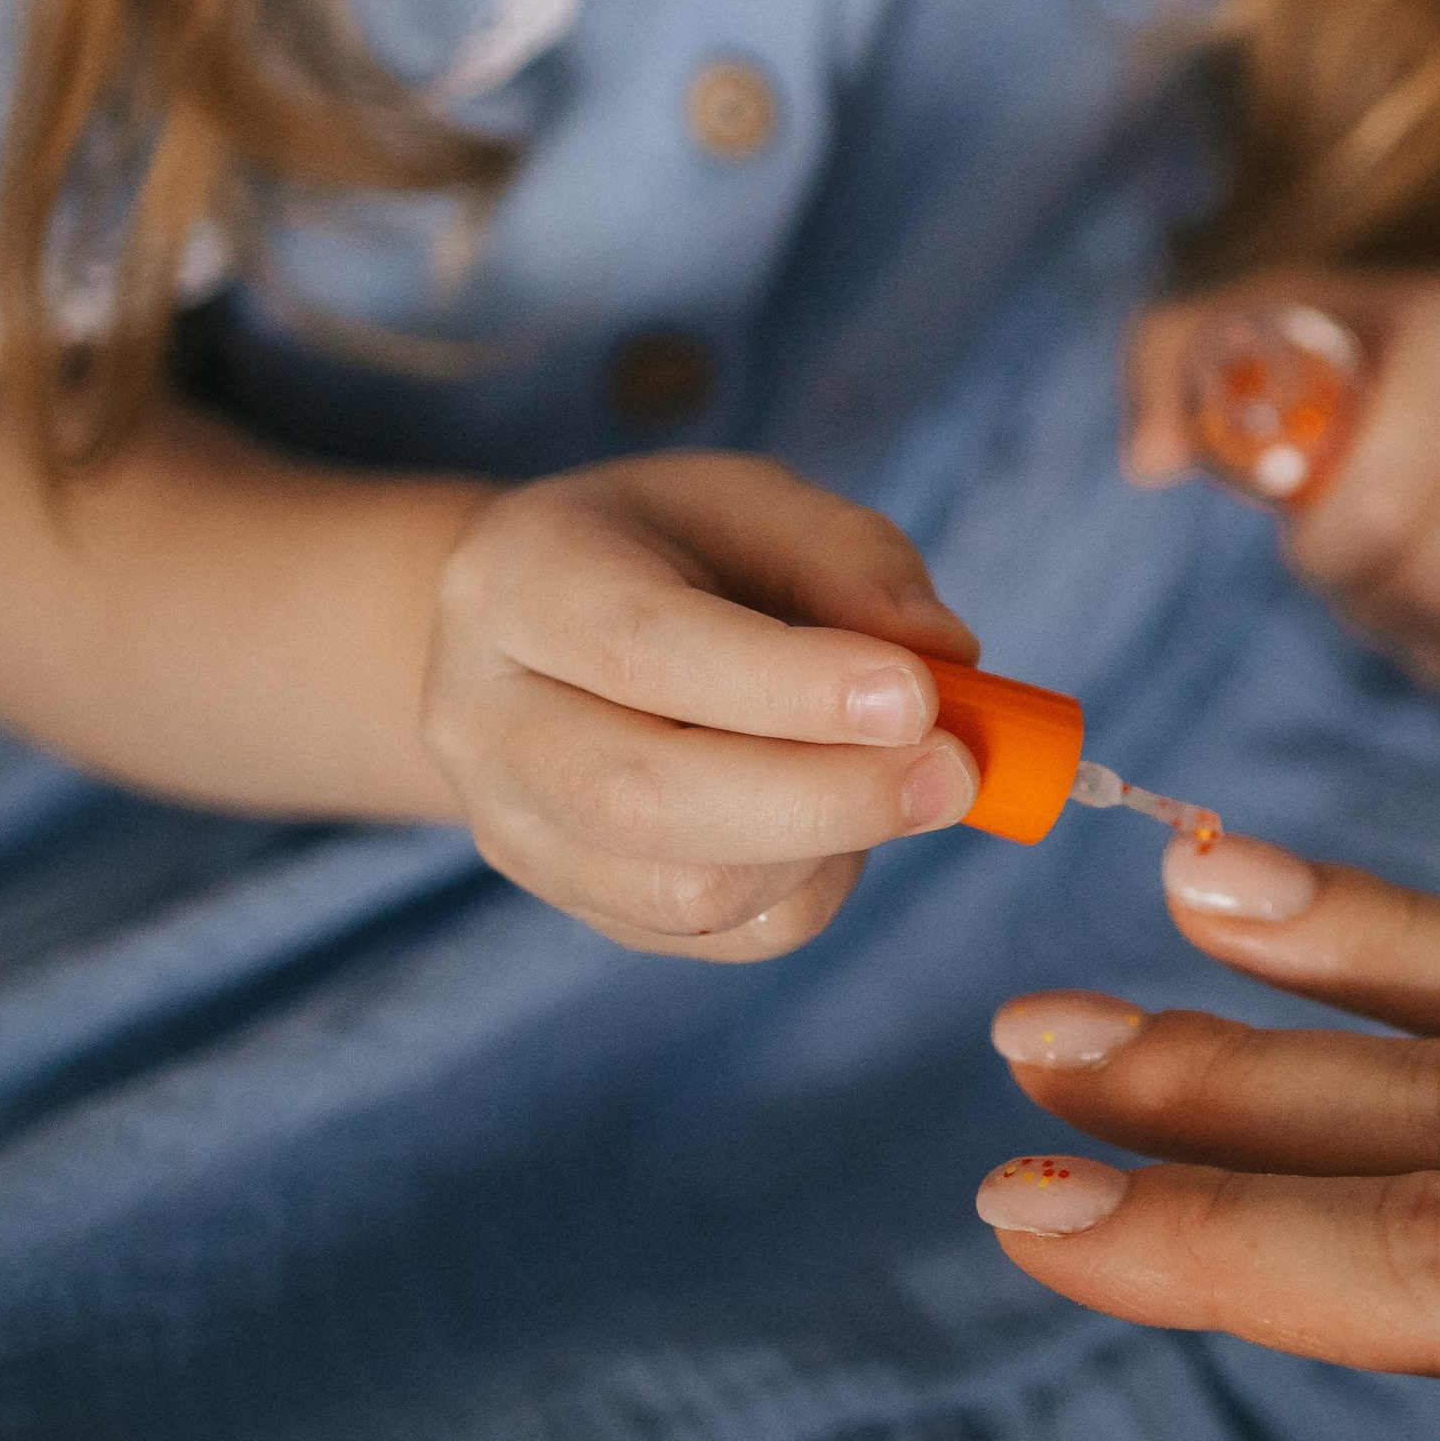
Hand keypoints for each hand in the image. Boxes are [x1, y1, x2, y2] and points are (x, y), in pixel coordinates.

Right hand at [421, 453, 980, 958]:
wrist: (544, 635)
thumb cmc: (670, 552)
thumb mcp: (755, 504)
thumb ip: (853, 562)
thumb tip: (945, 657)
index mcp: (519, 579)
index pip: (645, 649)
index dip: (787, 687)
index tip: (918, 698)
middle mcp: (483, 717)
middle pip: (644, 797)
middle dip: (824, 795)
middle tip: (956, 770)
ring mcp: (513, 830)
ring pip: (685, 891)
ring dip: (830, 846)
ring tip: (903, 777)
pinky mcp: (573, 905)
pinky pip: (717, 937)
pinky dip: (810, 887)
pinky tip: (840, 821)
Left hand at [1124, 271, 1439, 712]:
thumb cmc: (1384, 354)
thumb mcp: (1267, 325)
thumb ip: (1173, 368)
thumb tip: (1146, 460)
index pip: (1373, 520)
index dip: (1318, 557)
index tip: (1314, 532)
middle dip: (1372, 606)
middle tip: (1365, 571)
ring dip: (1433, 651)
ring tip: (1424, 586)